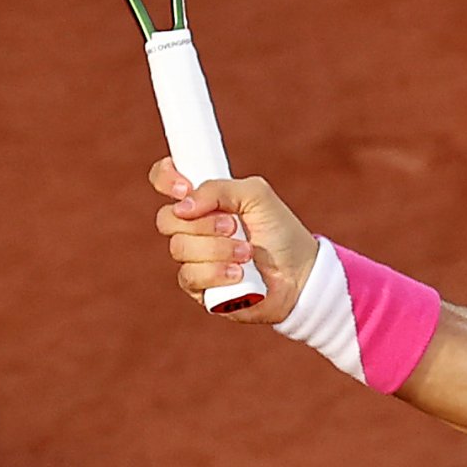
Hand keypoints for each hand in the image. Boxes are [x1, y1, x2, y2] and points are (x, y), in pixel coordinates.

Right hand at [147, 157, 322, 325]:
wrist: (302, 274)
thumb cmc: (280, 232)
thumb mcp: (257, 196)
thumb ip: (220, 189)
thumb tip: (183, 205)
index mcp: (202, 200)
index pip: (164, 180)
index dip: (166, 179)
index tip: (183, 187)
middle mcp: (192, 228)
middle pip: (167, 220)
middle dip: (203, 223)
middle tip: (234, 226)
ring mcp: (193, 258)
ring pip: (179, 249)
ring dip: (218, 249)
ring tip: (248, 253)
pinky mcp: (199, 287)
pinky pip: (189, 276)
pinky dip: (216, 273)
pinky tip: (239, 274)